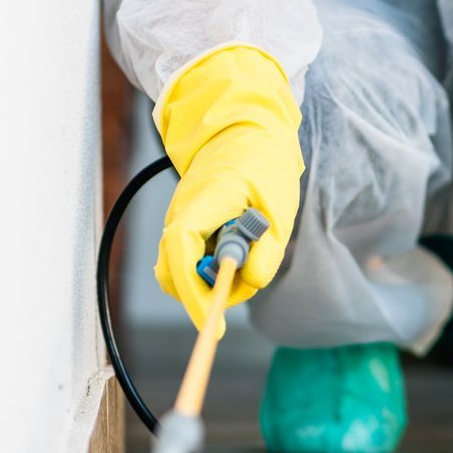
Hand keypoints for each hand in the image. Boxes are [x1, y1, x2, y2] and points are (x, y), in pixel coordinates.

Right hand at [153, 46, 302, 337]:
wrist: (247, 130)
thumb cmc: (266, 165)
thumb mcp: (281, 210)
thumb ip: (268, 250)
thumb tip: (248, 282)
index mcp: (203, 201)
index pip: (180, 252)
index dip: (191, 292)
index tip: (212, 322)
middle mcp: (180, 211)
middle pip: (171, 270)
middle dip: (203, 293)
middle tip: (246, 283)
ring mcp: (178, 217)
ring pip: (176, 268)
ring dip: (207, 280)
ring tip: (248, 259)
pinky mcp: (184, 223)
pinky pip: (185, 258)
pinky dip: (206, 268)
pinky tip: (236, 254)